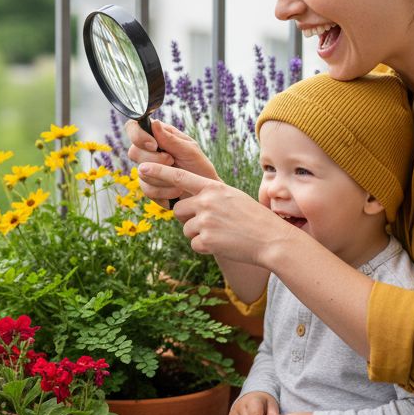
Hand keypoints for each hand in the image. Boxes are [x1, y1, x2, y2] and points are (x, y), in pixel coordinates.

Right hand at [124, 119, 216, 201]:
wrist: (205, 193)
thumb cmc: (199, 167)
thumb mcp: (189, 150)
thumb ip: (170, 139)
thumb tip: (154, 123)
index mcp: (157, 135)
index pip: (133, 127)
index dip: (138, 136)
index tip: (154, 145)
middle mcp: (148, 151)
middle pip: (133, 152)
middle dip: (155, 160)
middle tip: (172, 161)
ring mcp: (146, 170)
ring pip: (141, 172)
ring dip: (163, 176)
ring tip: (179, 177)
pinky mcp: (148, 187)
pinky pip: (147, 190)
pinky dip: (165, 191)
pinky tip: (176, 190)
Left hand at [136, 163, 295, 268]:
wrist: (271, 239)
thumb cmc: (253, 217)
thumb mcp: (232, 196)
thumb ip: (210, 195)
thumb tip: (190, 202)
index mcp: (213, 188)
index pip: (179, 177)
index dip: (158, 172)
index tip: (141, 167)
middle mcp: (206, 202)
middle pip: (179, 209)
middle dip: (188, 218)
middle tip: (212, 223)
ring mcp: (205, 221)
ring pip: (186, 229)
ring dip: (199, 234)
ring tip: (223, 233)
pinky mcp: (207, 240)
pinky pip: (194, 244)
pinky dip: (206, 247)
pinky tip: (224, 243)